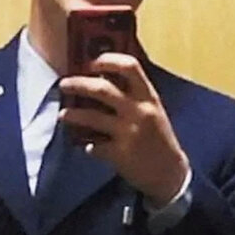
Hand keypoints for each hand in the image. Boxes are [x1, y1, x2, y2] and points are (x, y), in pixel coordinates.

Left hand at [58, 52, 189, 207]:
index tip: (91, 62)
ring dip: (73, 114)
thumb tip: (100, 79)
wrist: (171, 173)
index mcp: (149, 97)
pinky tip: (86, 146)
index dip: (108, 60)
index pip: (130, 67)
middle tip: (65, 84)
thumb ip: (133, 95)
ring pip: (92, 117)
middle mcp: (139, 111)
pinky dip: (87, 146)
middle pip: (102, 89)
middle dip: (78, 84)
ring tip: (63, 114)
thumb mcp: (153, 111)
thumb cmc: (159, 138)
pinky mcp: (120, 154)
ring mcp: (129, 133)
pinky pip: (94, 146)